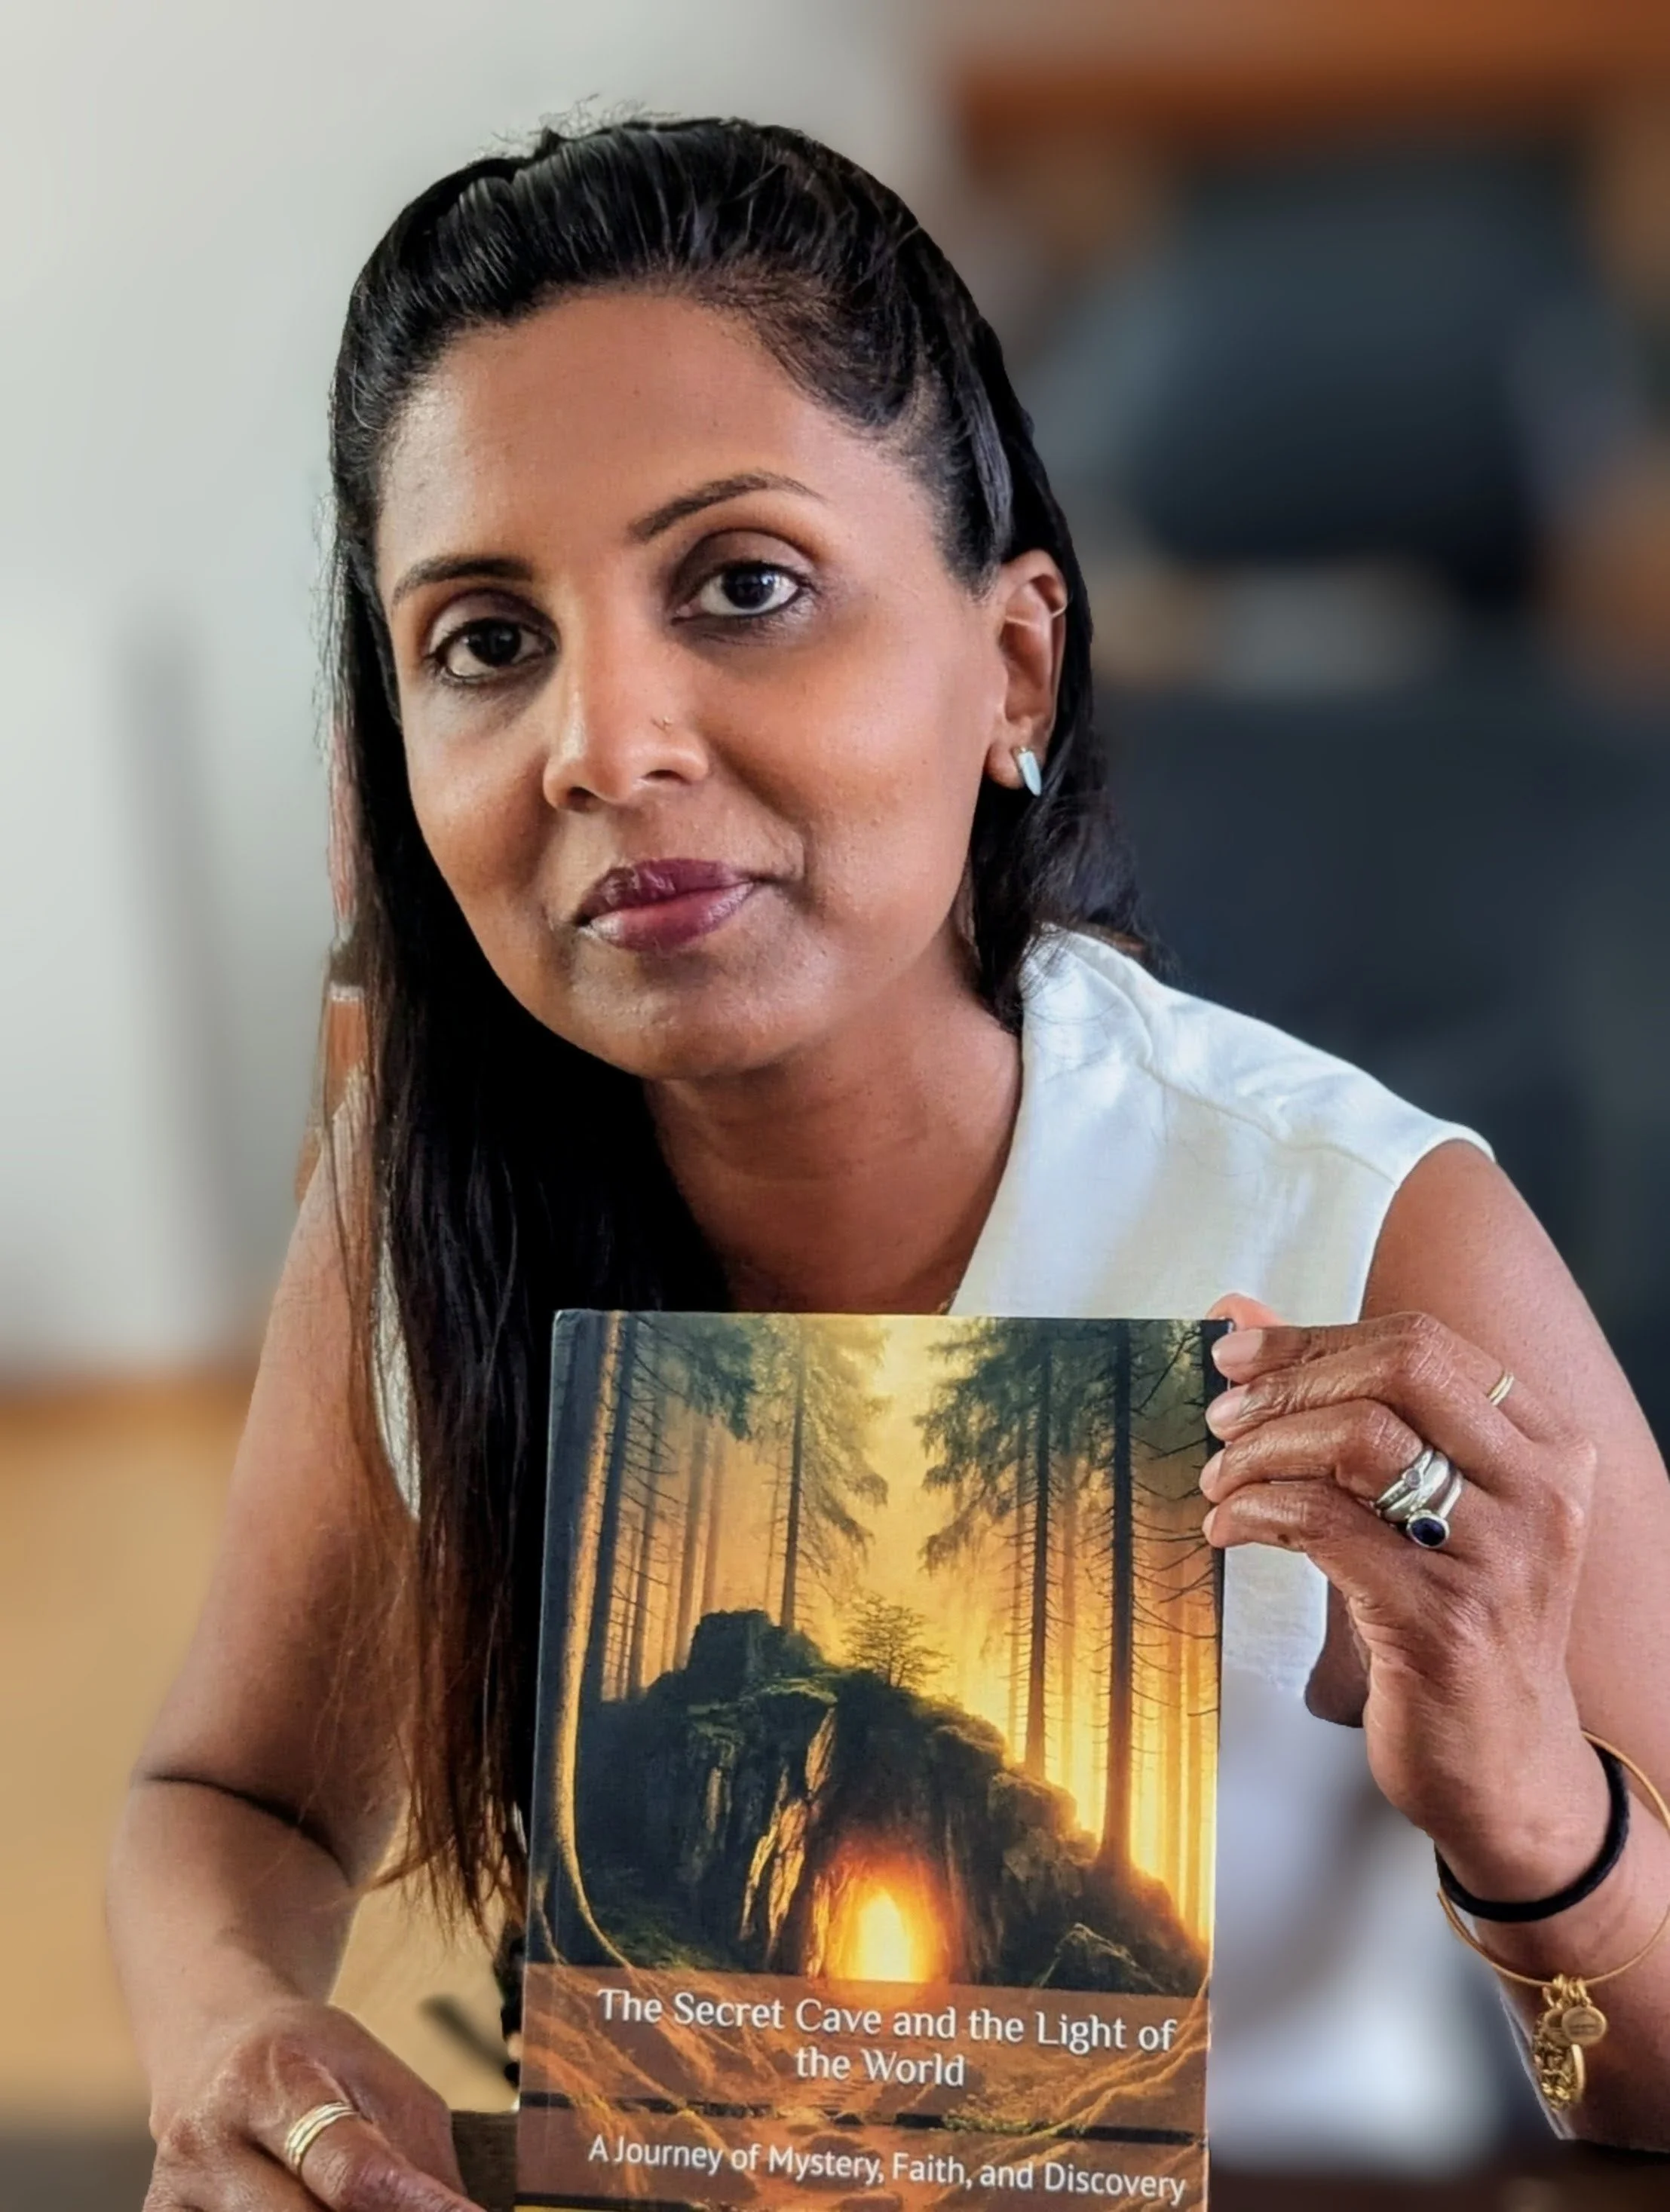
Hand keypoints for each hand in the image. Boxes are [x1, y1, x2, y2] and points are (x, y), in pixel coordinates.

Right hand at [145, 1997, 475, 2210]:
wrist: (214, 2046)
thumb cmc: (313, 2062)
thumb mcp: (378, 2079)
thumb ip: (419, 2159)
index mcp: (272, 2079)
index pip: (349, 2168)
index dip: (412, 2207)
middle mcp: (208, 2140)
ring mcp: (173, 2194)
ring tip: (354, 2204)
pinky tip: (305, 2208)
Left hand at [1200, 1293, 1606, 1890]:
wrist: (1503, 1767)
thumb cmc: (1446, 1619)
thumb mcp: (1414, 1503)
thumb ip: (1340, 1404)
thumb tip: (1236, 1311)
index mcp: (1544, 1444)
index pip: (1421, 1341)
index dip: (1313, 1336)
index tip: (1234, 1353)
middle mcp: (1538, 1490)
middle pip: (1396, 1370)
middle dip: (1286, 1382)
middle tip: (1220, 1418)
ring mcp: (1500, 1556)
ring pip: (1358, 1440)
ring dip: (1261, 1450)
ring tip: (1219, 1481)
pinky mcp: (1446, 1622)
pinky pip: (1326, 1526)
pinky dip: (1257, 1511)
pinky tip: (1228, 1527)